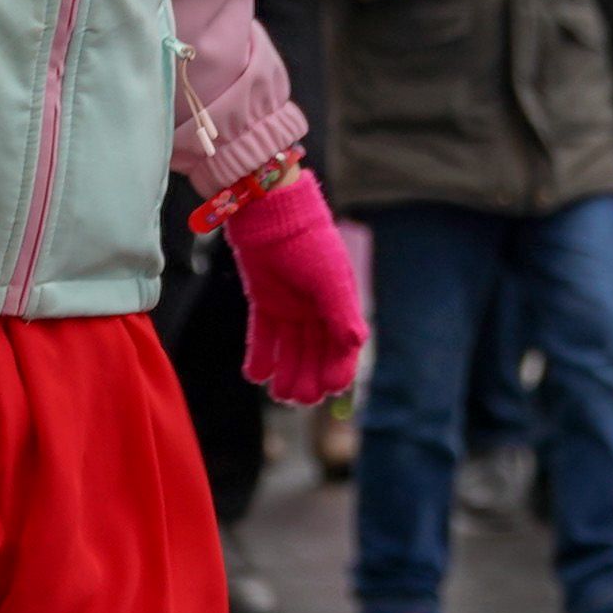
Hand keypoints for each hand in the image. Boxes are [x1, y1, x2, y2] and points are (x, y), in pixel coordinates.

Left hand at [221, 175, 365, 405]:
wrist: (271, 213)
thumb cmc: (308, 242)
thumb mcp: (328, 279)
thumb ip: (340, 312)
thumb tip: (356, 343)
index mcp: (339, 304)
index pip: (341, 345)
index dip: (338, 368)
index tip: (331, 390)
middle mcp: (316, 309)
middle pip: (315, 352)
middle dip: (310, 377)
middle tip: (300, 399)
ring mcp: (290, 307)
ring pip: (291, 349)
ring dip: (287, 372)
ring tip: (280, 394)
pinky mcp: (265, 302)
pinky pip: (264, 336)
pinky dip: (261, 357)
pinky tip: (256, 376)